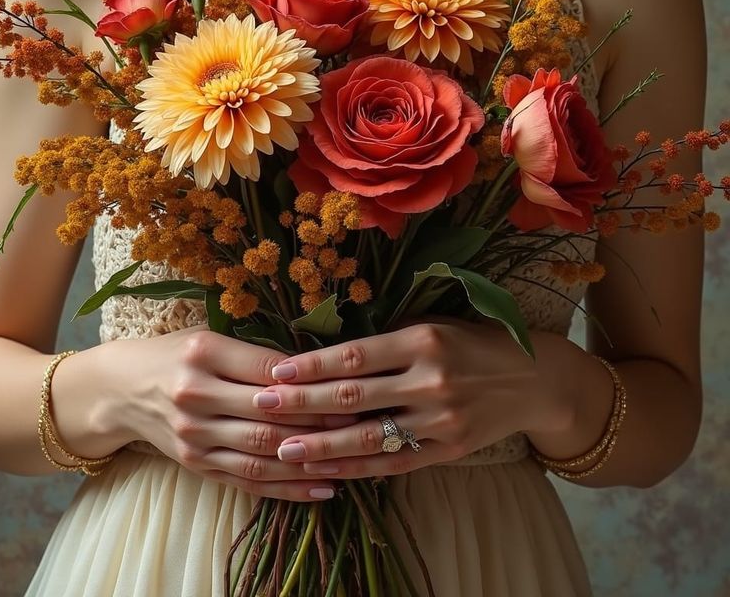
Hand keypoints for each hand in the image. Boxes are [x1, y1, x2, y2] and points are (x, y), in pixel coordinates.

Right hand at [66, 330, 354, 502]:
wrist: (117, 390)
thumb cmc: (170, 355)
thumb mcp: (206, 339)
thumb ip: (253, 355)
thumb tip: (316, 368)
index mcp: (201, 353)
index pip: (269, 370)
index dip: (314, 382)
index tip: (354, 385)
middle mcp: (195, 394)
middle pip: (270, 414)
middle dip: (322, 423)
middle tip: (366, 425)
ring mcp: (194, 434)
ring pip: (264, 452)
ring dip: (313, 459)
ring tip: (355, 460)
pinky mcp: (196, 464)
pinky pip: (250, 480)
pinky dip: (290, 488)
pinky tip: (324, 488)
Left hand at [254, 320, 551, 479]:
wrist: (533, 380)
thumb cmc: (468, 342)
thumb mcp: (428, 325)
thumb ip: (382, 340)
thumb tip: (319, 347)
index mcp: (420, 341)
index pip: (354, 356)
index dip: (312, 365)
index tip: (274, 372)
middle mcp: (430, 381)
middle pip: (354, 397)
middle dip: (303, 405)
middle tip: (262, 408)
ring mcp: (441, 421)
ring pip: (371, 437)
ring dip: (323, 445)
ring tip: (283, 449)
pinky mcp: (449, 451)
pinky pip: (395, 463)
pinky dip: (358, 468)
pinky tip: (327, 470)